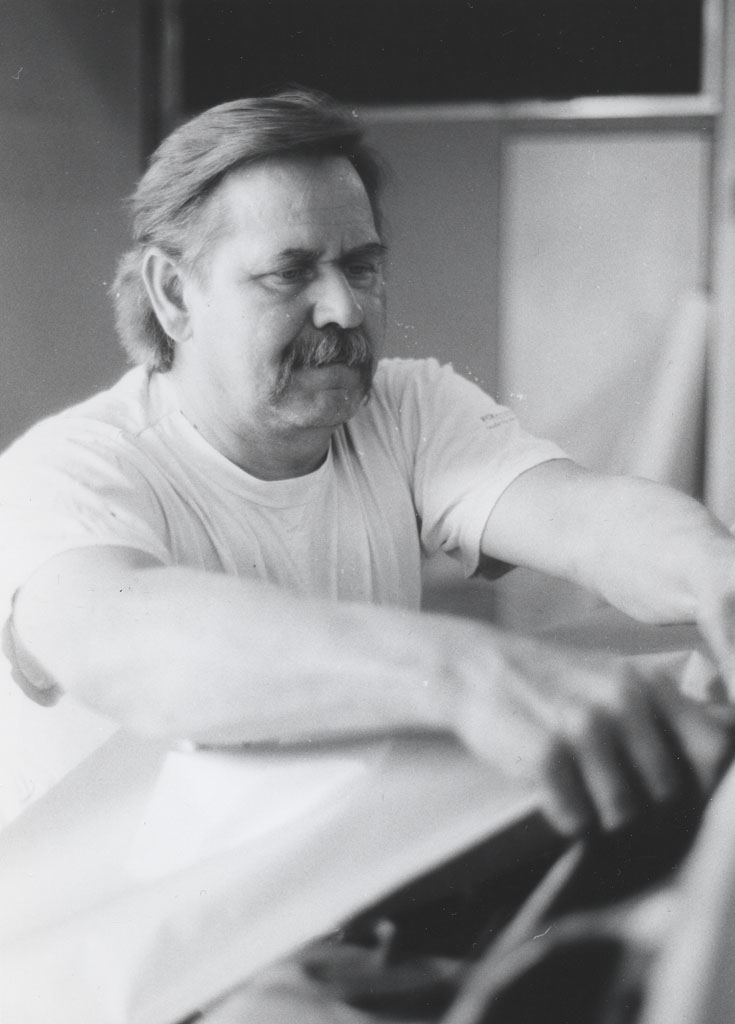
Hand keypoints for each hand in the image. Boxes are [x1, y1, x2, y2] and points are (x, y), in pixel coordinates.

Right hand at [448, 628, 734, 835]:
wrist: (473, 669)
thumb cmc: (549, 681)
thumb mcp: (614, 677)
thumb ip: (663, 708)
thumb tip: (722, 746)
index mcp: (646, 684)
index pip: (713, 749)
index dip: (703, 781)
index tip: (677, 788)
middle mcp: (622, 703)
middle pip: (667, 794)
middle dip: (642, 803)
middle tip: (607, 787)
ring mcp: (584, 729)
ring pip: (623, 814)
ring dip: (599, 813)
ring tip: (576, 786)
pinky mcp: (546, 755)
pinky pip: (576, 819)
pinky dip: (564, 816)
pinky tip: (550, 790)